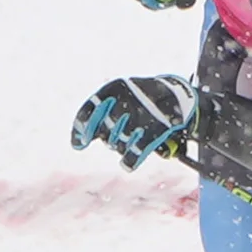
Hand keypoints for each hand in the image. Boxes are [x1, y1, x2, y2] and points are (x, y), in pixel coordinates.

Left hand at [71, 75, 198, 168]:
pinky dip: (128, 161)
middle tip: (116, 136)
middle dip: (108, 138)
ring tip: (128, 140)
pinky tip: (126, 163)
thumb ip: (98, 113)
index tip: (79, 144)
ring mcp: (141, 117)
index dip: (81, 128)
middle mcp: (126, 101)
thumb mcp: (120, 94)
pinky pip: (134, 153)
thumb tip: (77, 142)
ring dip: (120, 146)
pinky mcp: (154, 131)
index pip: (89, 109)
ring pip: (118, 144)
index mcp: (115, 88)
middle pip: (105, 131)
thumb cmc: (139, 97)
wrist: (174, 94)